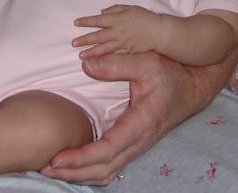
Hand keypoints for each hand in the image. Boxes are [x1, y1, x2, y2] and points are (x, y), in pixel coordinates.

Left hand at [40, 52, 197, 184]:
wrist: (193, 87)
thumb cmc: (170, 74)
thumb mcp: (147, 62)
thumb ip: (116, 63)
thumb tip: (85, 64)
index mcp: (141, 123)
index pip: (108, 148)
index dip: (82, 157)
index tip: (57, 158)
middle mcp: (139, 141)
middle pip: (103, 168)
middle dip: (73, 172)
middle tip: (44, 167)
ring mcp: (137, 146)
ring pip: (107, 172)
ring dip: (80, 175)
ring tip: (52, 169)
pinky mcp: (133, 145)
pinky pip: (111, 166)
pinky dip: (90, 171)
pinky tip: (73, 166)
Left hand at [72, 5, 162, 57]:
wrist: (159, 31)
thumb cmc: (145, 17)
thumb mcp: (130, 8)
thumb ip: (115, 9)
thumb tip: (102, 13)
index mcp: (118, 19)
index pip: (98, 20)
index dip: (86, 21)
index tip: (76, 23)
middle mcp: (118, 31)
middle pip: (98, 36)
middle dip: (84, 39)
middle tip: (73, 43)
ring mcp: (123, 42)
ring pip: (104, 48)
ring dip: (91, 52)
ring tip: (81, 55)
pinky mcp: (127, 51)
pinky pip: (114, 54)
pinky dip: (105, 57)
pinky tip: (97, 60)